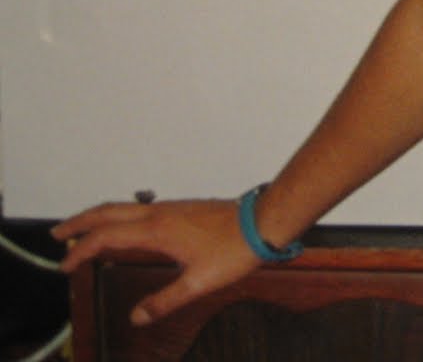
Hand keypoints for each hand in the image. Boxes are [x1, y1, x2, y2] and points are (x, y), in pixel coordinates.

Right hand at [52, 198, 263, 325]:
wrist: (264, 220)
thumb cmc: (236, 248)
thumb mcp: (199, 283)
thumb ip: (165, 301)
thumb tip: (137, 317)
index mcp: (157, 229)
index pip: (106, 236)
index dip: (81, 250)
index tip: (65, 265)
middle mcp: (159, 213)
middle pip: (108, 211)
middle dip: (80, 221)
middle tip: (57, 233)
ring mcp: (171, 207)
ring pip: (124, 206)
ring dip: (99, 216)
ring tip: (83, 229)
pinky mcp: (182, 208)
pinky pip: (140, 208)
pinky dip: (120, 215)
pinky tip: (124, 228)